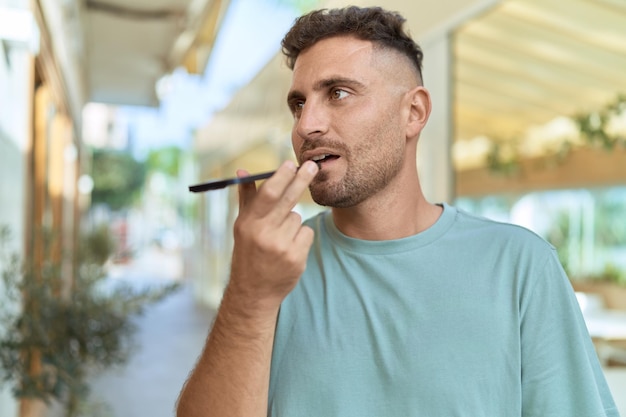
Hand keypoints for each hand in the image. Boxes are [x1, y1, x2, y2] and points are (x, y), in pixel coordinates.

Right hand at [227, 160, 318, 312]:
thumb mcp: (242, 226)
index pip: (267, 194)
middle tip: (312, 166)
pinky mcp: (296, 258)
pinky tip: (288, 248)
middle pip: (288, 200)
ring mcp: (281, 247)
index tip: (290, 163)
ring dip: (292, 222)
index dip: (280, 177)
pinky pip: (306, 233)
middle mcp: (263, 234)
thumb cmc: (248, 252)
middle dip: (301, 180)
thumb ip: (246, 198)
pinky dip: (300, 236)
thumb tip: (243, 170)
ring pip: (297, 218)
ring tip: (279, 238)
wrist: (254, 291)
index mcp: (248, 224)